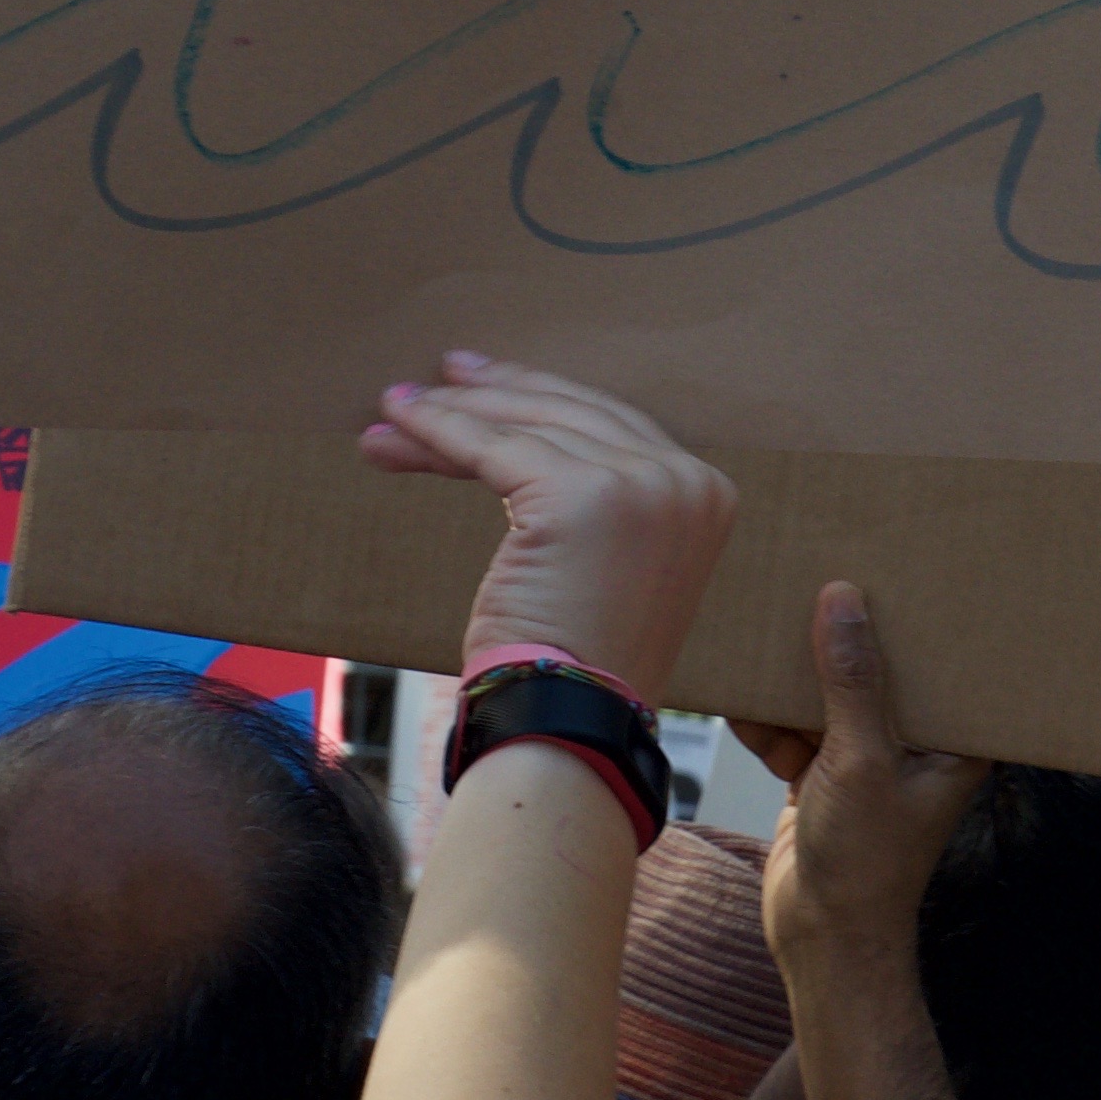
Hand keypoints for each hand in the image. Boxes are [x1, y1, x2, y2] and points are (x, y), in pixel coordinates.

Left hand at [359, 353, 734, 694]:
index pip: (608, 425)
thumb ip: (596, 496)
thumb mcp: (606, 560)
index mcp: (706, 493)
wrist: (571, 718)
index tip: (484, 381)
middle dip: (490, 398)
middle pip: (567, 415)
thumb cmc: (579, 660)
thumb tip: (515, 440)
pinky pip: (492, 447)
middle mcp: (685, 480)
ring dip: (450, 415)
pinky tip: (400, 424)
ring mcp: (641, 484)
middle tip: (431, 382)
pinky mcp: (582, 493)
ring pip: (524, 427)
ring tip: (394, 410)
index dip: (539, 398)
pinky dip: (439, 430)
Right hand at [744, 580, 989, 972]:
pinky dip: (766, 719)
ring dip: (792, 680)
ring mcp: (863, 757)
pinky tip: (739, 698)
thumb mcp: (861, 761)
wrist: (822, 938)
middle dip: (842, 638)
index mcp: (952, 739)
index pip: (942, 661)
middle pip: (876, 670)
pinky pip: (790, 728)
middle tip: (815, 580)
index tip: (897, 565)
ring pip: (825, 695)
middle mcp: (912, 742)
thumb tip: (842, 599)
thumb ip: (852, 682)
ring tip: (763, 635)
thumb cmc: (867, 864)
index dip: (920, 619)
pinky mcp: (819, 773)